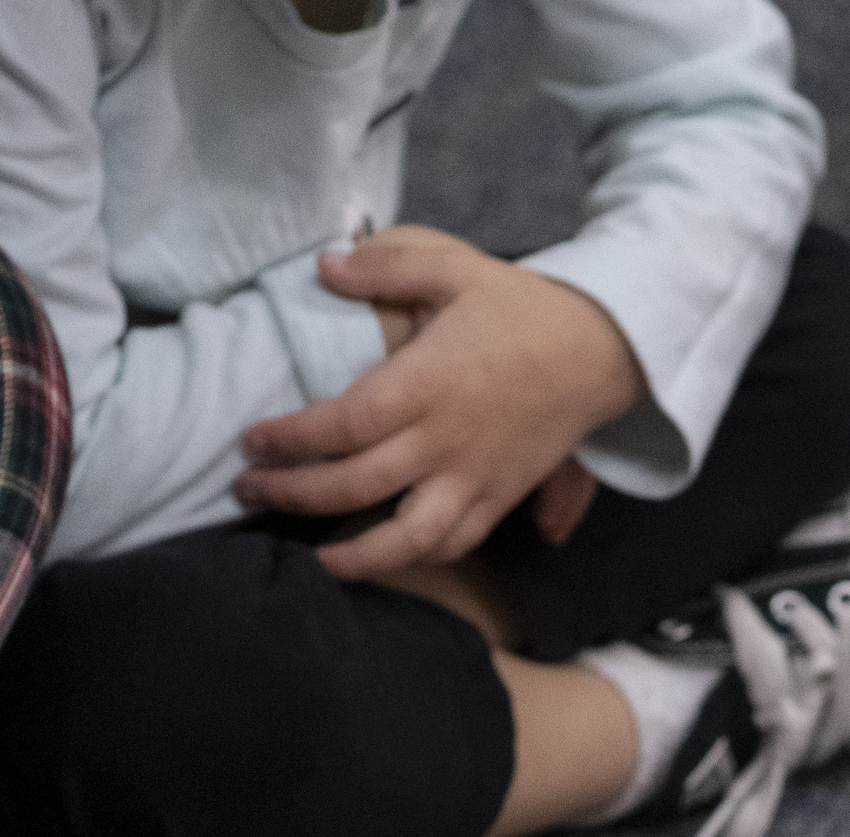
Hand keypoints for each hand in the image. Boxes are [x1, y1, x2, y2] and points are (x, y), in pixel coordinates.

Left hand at [231, 229, 644, 583]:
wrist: (600, 350)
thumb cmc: (521, 307)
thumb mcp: (453, 269)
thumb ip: (385, 267)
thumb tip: (323, 267)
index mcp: (426, 382)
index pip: (339, 424)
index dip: (288, 440)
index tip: (251, 442)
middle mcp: (444, 439)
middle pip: (354, 485)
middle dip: (292, 494)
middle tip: (249, 491)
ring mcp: (473, 477)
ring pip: (406, 537)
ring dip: (355, 555)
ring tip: (316, 557)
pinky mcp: (499, 498)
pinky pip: (453, 542)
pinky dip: (414, 557)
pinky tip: (382, 556)